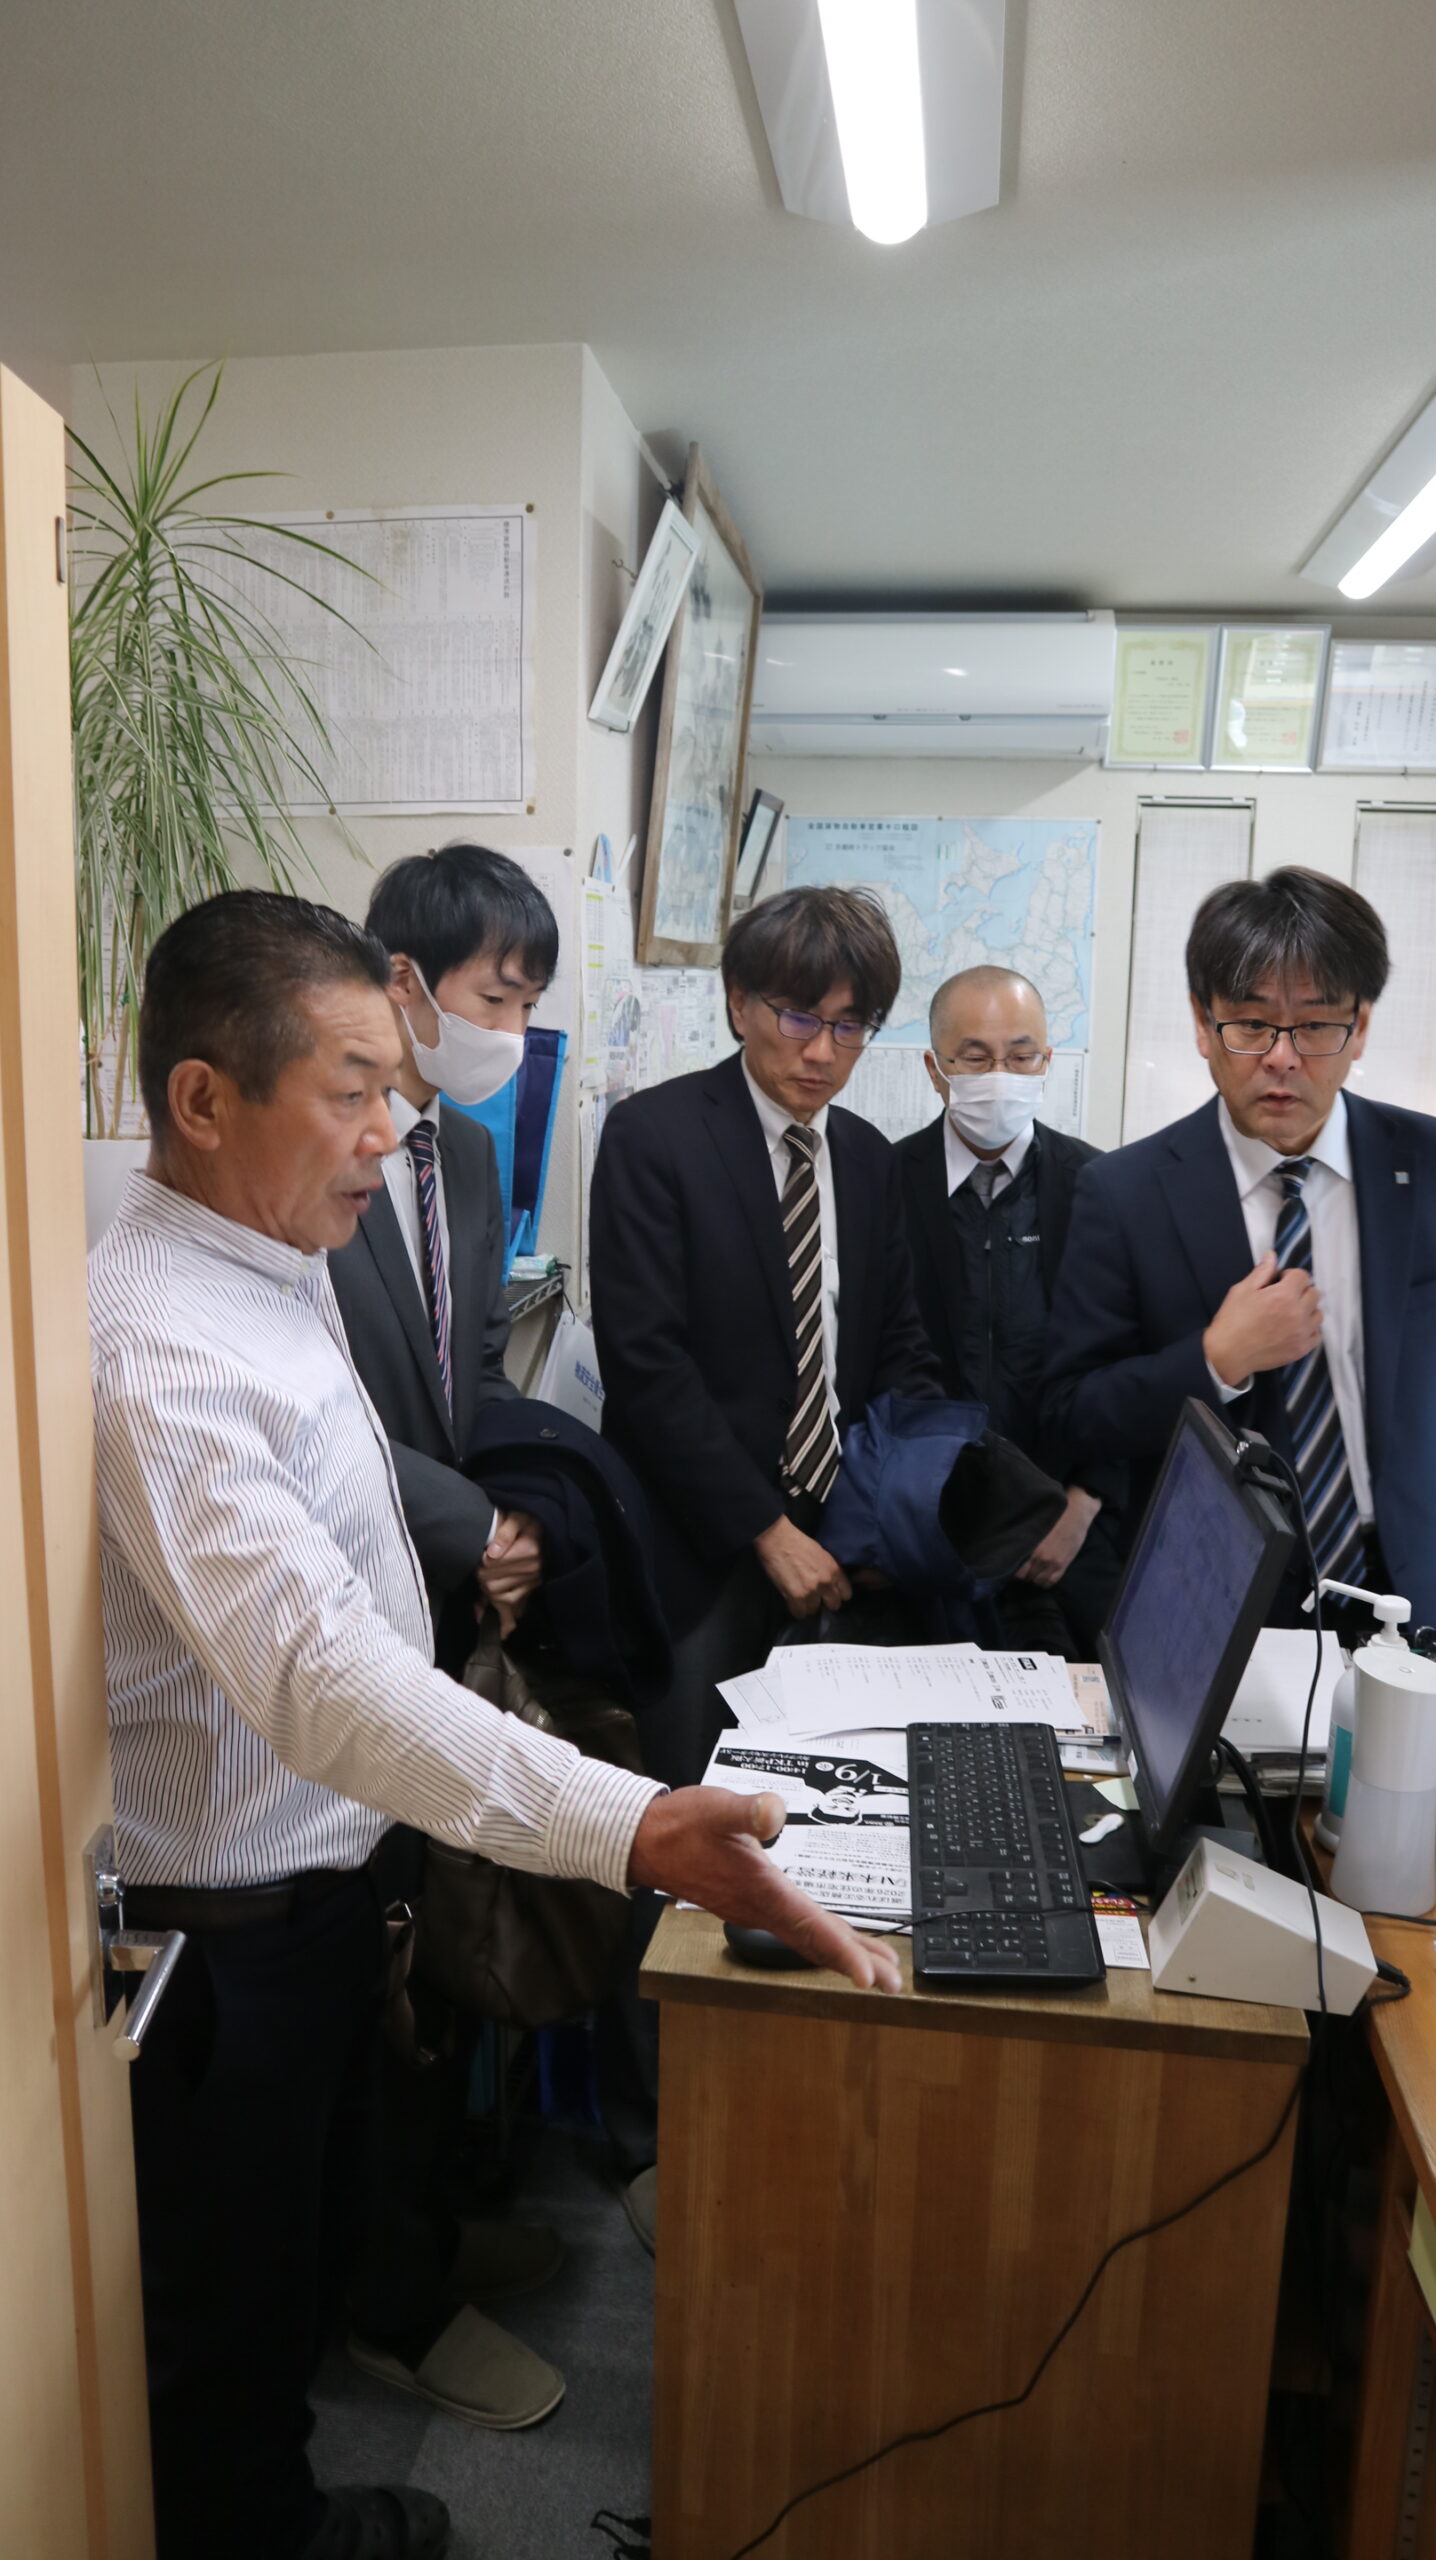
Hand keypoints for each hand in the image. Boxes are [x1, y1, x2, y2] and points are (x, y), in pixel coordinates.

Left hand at [477, 1510, 543, 1637]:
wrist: (546, 1527)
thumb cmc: (529, 1519)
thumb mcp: (517, 1516)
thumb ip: (505, 1532)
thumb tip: (492, 1554)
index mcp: (529, 1550)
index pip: (492, 1563)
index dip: (480, 1560)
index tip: (479, 1555)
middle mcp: (533, 1569)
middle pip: (492, 1582)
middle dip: (480, 1576)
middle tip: (478, 1567)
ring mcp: (533, 1581)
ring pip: (499, 1596)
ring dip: (486, 1593)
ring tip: (482, 1583)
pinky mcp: (531, 1589)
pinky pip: (513, 1608)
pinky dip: (502, 1618)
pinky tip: (493, 1624)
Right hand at [628, 1786, 901, 1992]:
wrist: (646, 1842)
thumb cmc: (681, 1826)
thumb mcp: (716, 1809)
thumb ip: (747, 1811)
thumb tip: (774, 1812)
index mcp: (760, 1891)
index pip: (809, 1927)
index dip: (843, 1952)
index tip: (870, 1976)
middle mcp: (760, 1910)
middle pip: (816, 1943)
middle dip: (856, 1962)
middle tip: (894, 1982)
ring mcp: (755, 1911)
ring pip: (807, 1939)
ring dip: (842, 1952)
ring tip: (878, 1966)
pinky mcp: (751, 1905)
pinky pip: (795, 1929)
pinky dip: (821, 1938)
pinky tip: (833, 1937)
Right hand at [753, 1515, 851, 1618]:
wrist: (777, 1540)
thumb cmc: (798, 1542)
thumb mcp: (822, 1554)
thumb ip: (829, 1570)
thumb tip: (830, 1583)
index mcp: (834, 1570)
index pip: (846, 1593)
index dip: (838, 1594)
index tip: (831, 1594)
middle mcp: (826, 1583)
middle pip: (833, 1605)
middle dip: (825, 1602)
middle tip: (816, 1598)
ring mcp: (811, 1591)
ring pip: (814, 1610)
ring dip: (808, 1606)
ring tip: (801, 1598)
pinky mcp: (795, 1597)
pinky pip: (799, 1613)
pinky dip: (796, 1610)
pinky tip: (793, 1603)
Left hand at [1014, 1486, 1100, 1587]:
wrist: (1076, 1513)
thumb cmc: (1054, 1516)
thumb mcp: (1036, 1527)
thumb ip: (1027, 1541)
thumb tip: (1016, 1549)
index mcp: (1032, 1547)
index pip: (1018, 1569)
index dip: (1015, 1570)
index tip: (1014, 1567)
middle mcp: (1041, 1558)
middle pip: (1026, 1577)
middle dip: (1024, 1575)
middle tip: (1024, 1570)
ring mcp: (1053, 1563)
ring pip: (1038, 1581)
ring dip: (1034, 1579)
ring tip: (1034, 1573)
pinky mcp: (1064, 1565)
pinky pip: (1051, 1581)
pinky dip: (1046, 1582)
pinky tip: (1043, 1577)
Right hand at [1203, 1250, 1321, 1385]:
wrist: (1228, 1354)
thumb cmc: (1232, 1320)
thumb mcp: (1242, 1290)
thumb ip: (1261, 1272)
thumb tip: (1272, 1255)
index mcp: (1283, 1295)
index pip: (1303, 1276)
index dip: (1290, 1276)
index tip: (1280, 1282)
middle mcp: (1297, 1313)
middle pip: (1314, 1293)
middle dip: (1301, 1292)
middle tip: (1284, 1298)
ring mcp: (1301, 1332)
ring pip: (1318, 1314)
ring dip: (1307, 1310)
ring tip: (1290, 1315)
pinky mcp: (1301, 1349)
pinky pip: (1317, 1334)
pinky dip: (1309, 1330)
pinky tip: (1294, 1329)